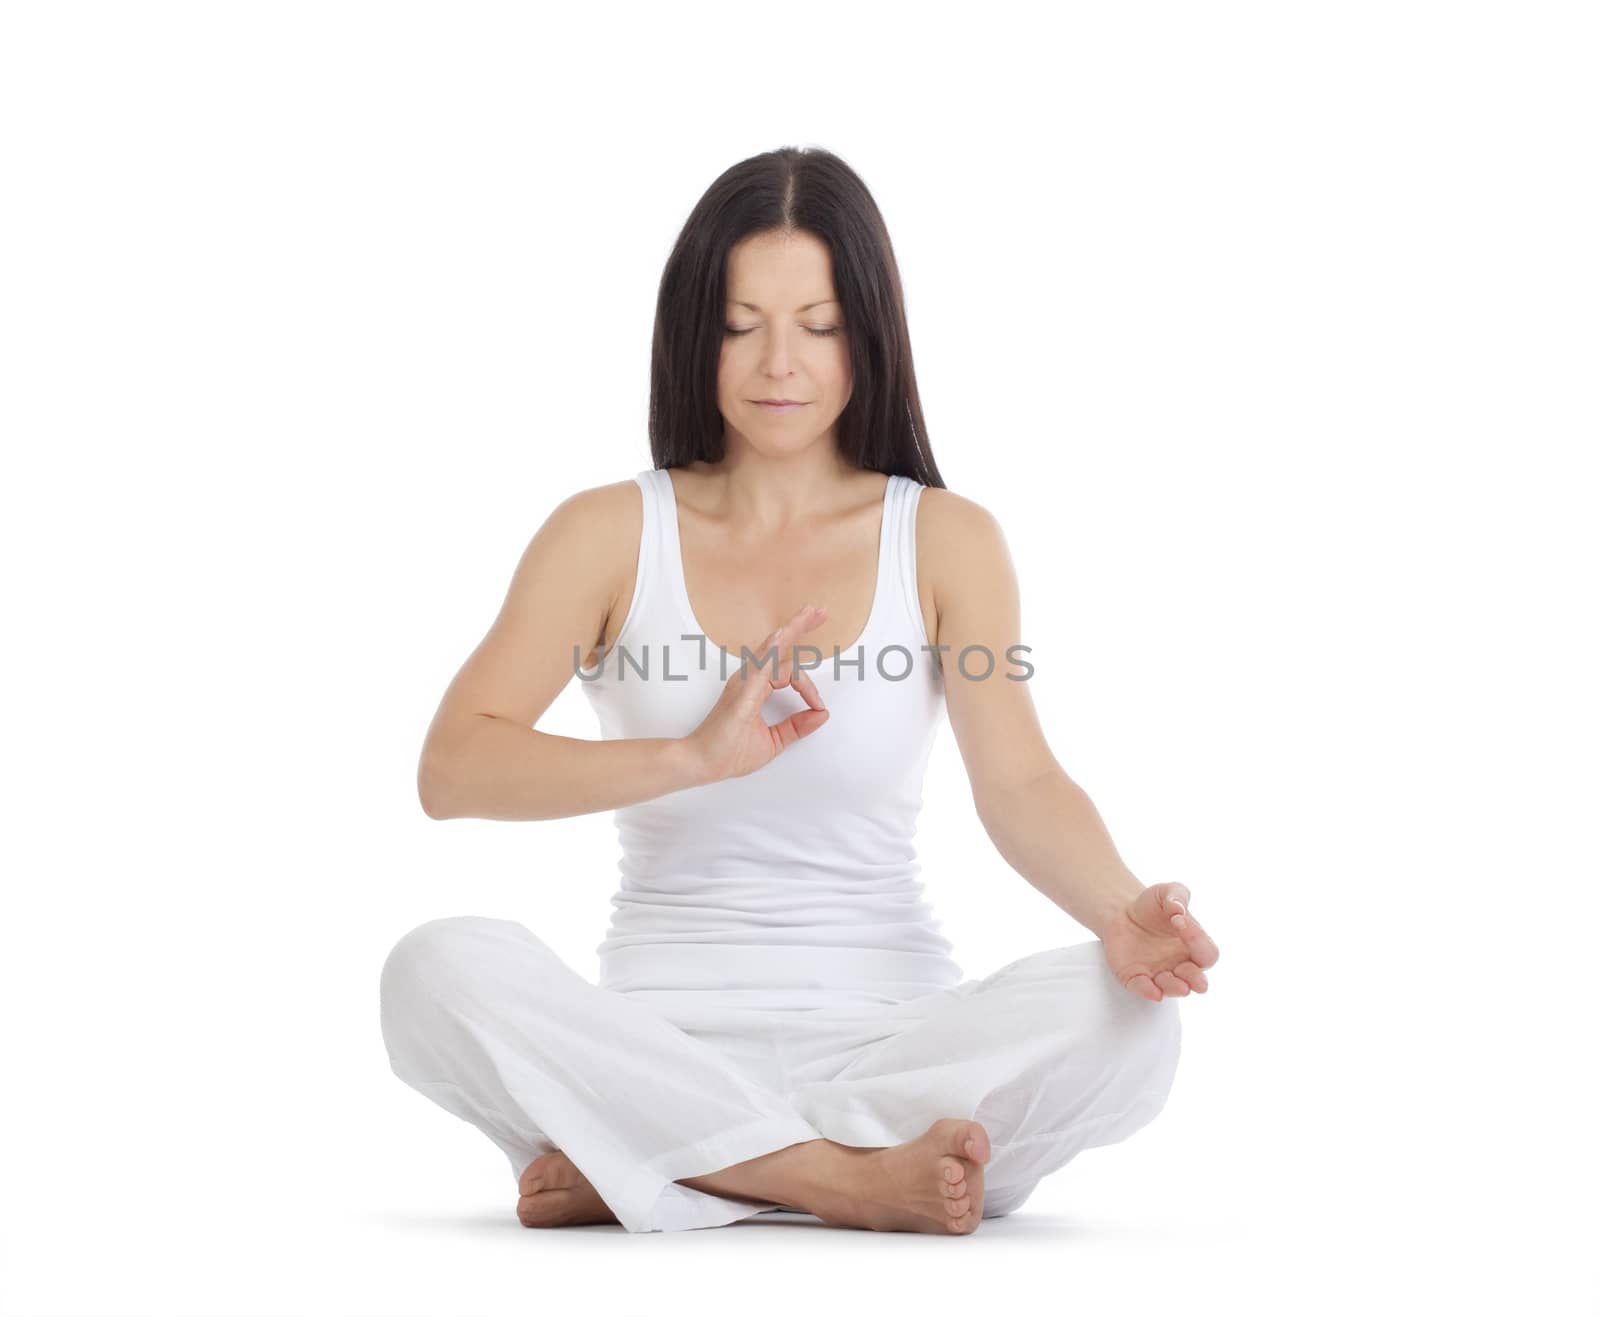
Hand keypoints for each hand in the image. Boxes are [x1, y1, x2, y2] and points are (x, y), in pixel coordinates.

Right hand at [680, 603, 831, 783]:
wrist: (702, 764)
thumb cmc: (727, 752)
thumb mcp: (774, 741)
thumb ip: (797, 727)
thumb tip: (822, 714)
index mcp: (756, 688)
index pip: (788, 673)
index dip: (808, 687)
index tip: (818, 706)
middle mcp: (749, 680)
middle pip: (779, 647)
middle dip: (801, 627)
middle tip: (821, 611)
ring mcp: (745, 682)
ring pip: (772, 648)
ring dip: (793, 628)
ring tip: (811, 612)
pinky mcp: (743, 691)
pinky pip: (761, 664)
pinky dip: (773, 647)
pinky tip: (785, 633)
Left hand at [1100, 882, 1218, 1001]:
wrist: (1120, 912)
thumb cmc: (1151, 905)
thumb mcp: (1166, 892)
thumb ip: (1177, 896)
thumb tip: (1178, 911)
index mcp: (1194, 947)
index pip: (1206, 953)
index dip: (1198, 940)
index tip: (1180, 920)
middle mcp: (1180, 965)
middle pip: (1196, 979)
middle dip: (1197, 981)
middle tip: (1198, 982)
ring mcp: (1159, 973)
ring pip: (1172, 988)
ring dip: (1176, 988)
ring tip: (1181, 987)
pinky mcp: (1136, 977)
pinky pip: (1144, 988)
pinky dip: (1148, 992)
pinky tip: (1154, 992)